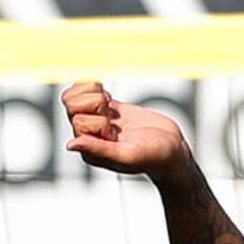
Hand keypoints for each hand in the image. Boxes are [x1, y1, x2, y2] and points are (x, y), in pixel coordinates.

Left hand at [62, 82, 189, 178]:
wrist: (172, 149)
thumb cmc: (153, 157)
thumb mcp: (127, 155)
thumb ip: (99, 150)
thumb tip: (71, 145)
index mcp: (90, 150)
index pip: (77, 121)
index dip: (98, 121)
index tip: (116, 132)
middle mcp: (89, 135)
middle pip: (71, 104)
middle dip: (94, 104)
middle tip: (112, 115)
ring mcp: (97, 119)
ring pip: (75, 95)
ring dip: (92, 92)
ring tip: (110, 104)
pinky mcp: (107, 108)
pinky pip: (87, 90)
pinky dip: (94, 85)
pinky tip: (108, 95)